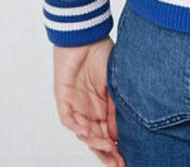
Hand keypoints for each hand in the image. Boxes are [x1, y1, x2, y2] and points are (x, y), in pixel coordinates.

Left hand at [53, 39, 125, 166]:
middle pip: (96, 139)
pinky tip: (87, 133)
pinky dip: (77, 127)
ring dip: (94, 142)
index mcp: (103, 106)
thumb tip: (122, 128)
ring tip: (107, 147)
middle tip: (117, 164)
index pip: (109, 133)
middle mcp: (89, 109)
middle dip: (106, 153)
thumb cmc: (102, 52)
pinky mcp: (64, 98)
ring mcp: (76, 105)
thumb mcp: (116, 82)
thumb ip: (118, 105)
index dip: (117, 147)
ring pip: (83, 133)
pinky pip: (68, 119)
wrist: (85, 35)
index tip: (126, 159)